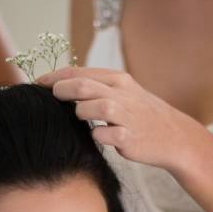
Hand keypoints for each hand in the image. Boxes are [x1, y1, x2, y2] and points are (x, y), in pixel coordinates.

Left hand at [37, 67, 210, 173]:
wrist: (175, 137)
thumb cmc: (143, 116)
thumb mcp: (124, 93)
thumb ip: (98, 87)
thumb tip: (63, 84)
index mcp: (118, 80)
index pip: (79, 73)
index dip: (54, 77)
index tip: (37, 83)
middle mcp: (121, 95)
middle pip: (81, 86)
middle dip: (60, 91)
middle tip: (48, 98)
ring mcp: (126, 116)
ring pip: (89, 108)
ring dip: (79, 114)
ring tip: (81, 119)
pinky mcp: (128, 139)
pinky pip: (101, 135)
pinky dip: (95, 136)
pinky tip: (99, 137)